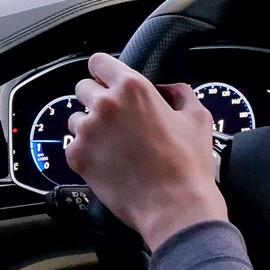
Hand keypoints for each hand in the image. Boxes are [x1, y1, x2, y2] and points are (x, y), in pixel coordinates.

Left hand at [66, 53, 226, 249]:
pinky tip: (107, 161)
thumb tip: (168, 89)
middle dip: (96, 100)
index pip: (99, 62)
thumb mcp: (197, 118)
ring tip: (113, 145)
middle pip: (83, 88)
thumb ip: (180, 93)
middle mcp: (104, 104)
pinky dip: (86, 151)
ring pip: (76, 118)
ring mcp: (87, 131)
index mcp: (132, 88)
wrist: (174, 206)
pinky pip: (73, 145)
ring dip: (90, 127)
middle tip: (116, 119)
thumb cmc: (188, 164)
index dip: (103, 72)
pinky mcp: (77, 156)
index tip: (107, 81)